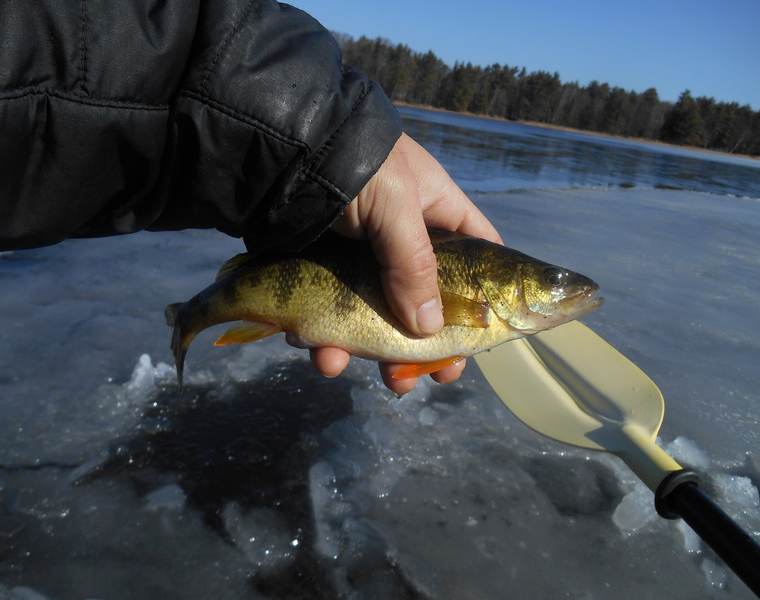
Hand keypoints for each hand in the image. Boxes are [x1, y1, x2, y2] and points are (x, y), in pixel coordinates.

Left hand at [308, 133, 502, 393]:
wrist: (275, 154)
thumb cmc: (351, 165)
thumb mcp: (395, 206)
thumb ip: (415, 266)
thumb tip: (429, 330)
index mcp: (436, 214)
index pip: (477, 259)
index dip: (483, 302)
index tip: (479, 341)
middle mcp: (402, 241)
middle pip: (426, 305)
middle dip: (419, 346)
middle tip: (417, 378)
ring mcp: (360, 262)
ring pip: (374, 319)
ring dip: (363, 352)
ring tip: (342, 367)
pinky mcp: (321, 276)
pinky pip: (331, 318)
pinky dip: (324, 341)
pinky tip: (316, 349)